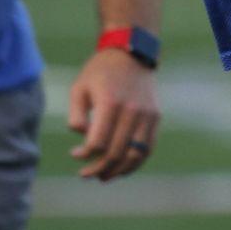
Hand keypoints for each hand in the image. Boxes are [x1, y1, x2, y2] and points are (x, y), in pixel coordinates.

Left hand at [67, 48, 160, 180]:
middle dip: (99, 169)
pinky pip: (148, 147)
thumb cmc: (99, 72)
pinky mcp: (155, 117)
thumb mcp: (78, 88)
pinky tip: (122, 168)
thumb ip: (76, 116)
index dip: (85, 155)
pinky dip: (136, 163)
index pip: (98, 142)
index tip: (75, 154)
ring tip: (104, 177)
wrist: (131, 53)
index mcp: (110, 102)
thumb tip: (82, 141)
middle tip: (86, 174)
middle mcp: (131, 110)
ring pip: (135, 155)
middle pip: (116, 152)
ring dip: (119, 171)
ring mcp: (146, 114)